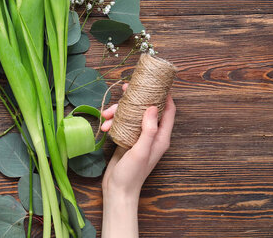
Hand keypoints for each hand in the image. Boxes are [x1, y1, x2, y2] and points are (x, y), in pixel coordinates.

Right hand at [100, 84, 175, 236]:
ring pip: (131, 114)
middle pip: (147, 108)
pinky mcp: (126, 139)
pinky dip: (112, 121)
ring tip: (105, 115)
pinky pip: (121, 123)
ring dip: (118, 111)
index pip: (168, 111)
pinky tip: (104, 126)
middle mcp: (152, 135)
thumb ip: (149, 130)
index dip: (165, 95)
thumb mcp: (141, 151)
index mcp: (161, 137)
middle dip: (135, 98)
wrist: (117, 190)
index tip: (156, 82)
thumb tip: (153, 107)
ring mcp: (138, 136)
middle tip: (125, 88)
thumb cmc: (132, 174)